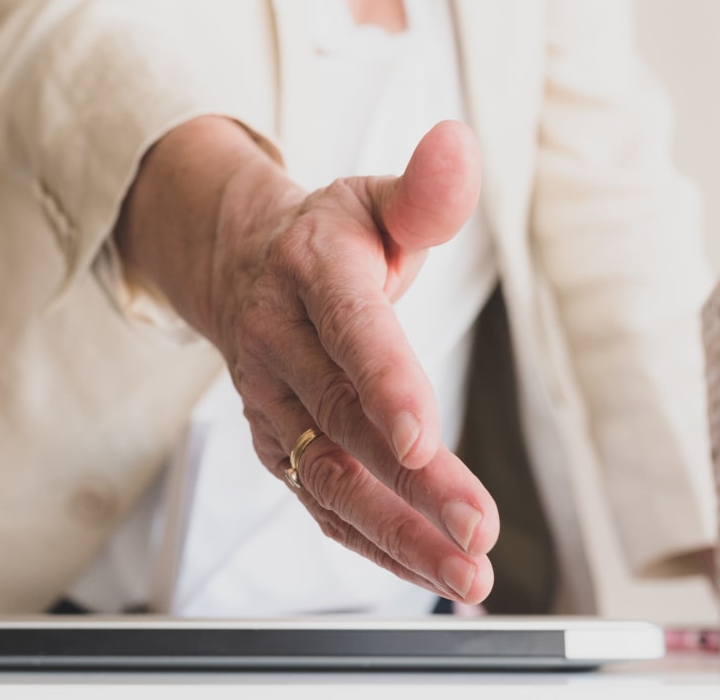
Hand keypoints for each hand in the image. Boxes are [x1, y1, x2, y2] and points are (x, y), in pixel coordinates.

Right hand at [119, 119, 500, 602]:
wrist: (240, 268)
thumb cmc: (331, 238)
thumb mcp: (377, 200)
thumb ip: (426, 190)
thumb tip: (458, 146)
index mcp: (309, 273)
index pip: (349, 332)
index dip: (385, 385)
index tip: (424, 439)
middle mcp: (278, 345)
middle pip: (346, 424)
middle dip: (415, 486)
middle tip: (480, 529)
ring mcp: (271, 406)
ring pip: (332, 482)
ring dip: (401, 536)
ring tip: (470, 573)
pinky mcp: (278, 449)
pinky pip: (323, 507)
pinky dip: (376, 546)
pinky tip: (431, 572)